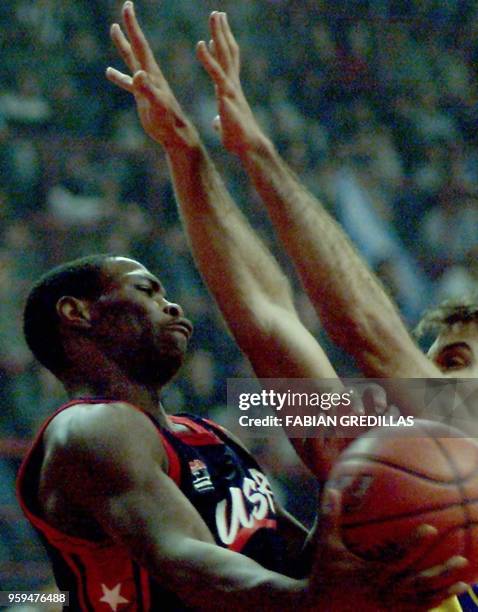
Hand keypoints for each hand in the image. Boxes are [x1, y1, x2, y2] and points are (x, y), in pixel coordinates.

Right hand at [106, 1, 198, 150]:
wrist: (175, 135)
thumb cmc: (168, 122)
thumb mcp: (157, 105)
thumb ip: (147, 89)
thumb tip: (138, 74)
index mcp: (152, 73)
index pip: (141, 44)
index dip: (133, 25)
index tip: (128, 5)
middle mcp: (149, 75)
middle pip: (136, 46)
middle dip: (130, 27)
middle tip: (125, 7)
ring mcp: (145, 85)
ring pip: (131, 60)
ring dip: (123, 45)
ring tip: (113, 29)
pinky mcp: (143, 97)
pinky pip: (128, 83)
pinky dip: (119, 76)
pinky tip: (109, 72)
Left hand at [197, 12, 265, 154]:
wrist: (249, 147)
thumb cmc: (239, 140)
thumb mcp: (225, 127)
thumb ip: (221, 120)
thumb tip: (216, 122)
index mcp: (230, 90)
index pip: (226, 65)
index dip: (221, 49)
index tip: (215, 35)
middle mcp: (232, 84)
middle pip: (228, 52)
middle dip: (223, 32)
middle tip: (218, 13)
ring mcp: (230, 87)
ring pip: (225, 55)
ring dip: (219, 34)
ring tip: (215, 14)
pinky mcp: (226, 95)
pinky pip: (216, 73)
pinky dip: (208, 58)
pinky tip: (200, 44)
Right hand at [308, 490, 468, 610]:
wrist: (318, 610)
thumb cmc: (323, 573)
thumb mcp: (325, 546)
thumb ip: (329, 517)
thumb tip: (332, 488)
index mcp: (370, 575)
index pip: (398, 558)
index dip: (415, 544)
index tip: (431, 529)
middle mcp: (384, 593)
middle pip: (419, 583)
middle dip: (441, 573)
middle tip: (461, 560)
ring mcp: (389, 609)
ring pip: (423, 601)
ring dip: (444, 592)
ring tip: (465, 582)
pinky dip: (434, 604)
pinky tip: (448, 596)